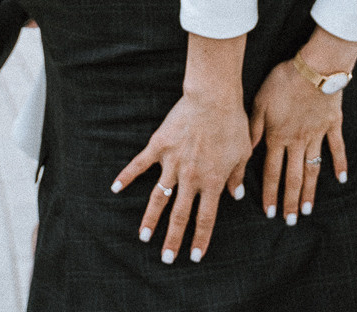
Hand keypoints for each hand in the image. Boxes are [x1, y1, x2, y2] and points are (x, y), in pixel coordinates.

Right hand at [112, 90, 251, 262]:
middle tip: (166, 258)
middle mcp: (190, 177)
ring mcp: (172, 162)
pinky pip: (140, 164)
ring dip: (151, 219)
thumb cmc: (231, 123)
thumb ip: (237, 176)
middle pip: (179, 215)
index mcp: (211, 181)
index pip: (205, 218)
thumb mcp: (242, 153)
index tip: (194, 257)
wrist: (213, 97)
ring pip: (159, 197)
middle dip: (172, 239)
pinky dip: (126, 176)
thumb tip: (236, 195)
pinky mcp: (159, 146)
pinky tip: (114, 187)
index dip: (199, 239)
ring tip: (143, 237)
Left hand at [250, 59, 347, 223]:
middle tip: (290, 221)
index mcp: (278, 136)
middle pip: (293, 177)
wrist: (314, 67)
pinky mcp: (332, 125)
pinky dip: (340, 164)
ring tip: (309, 210)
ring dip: (310, 191)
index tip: (269, 212)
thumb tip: (246, 151)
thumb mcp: (260, 101)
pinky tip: (341, 179)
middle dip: (290, 201)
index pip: (272, 171)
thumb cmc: (283, 80)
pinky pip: (336, 148)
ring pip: (313, 169)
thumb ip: (253, 128)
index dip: (270, 193)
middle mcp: (297, 141)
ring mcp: (317, 135)